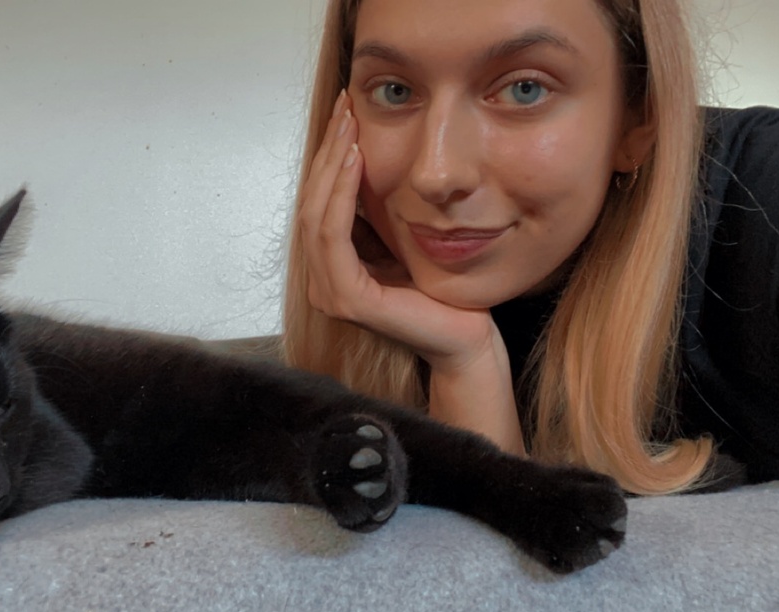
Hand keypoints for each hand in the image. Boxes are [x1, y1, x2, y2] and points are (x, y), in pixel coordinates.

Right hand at [297, 91, 496, 373]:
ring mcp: (331, 292)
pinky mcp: (348, 299)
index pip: (319, 202)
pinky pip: (334, 237)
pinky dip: (341, 195)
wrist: (466, 338)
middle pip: (311, 202)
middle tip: (343, 107)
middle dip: (327, 150)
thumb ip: (378, 212)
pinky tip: (356, 161)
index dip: (328, 155)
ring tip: (348, 126)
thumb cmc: (443, 293)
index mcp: (332, 268)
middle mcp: (323, 281)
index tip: (344, 114)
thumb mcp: (403, 237)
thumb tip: (367, 156)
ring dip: (331, 165)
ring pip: (316, 214)